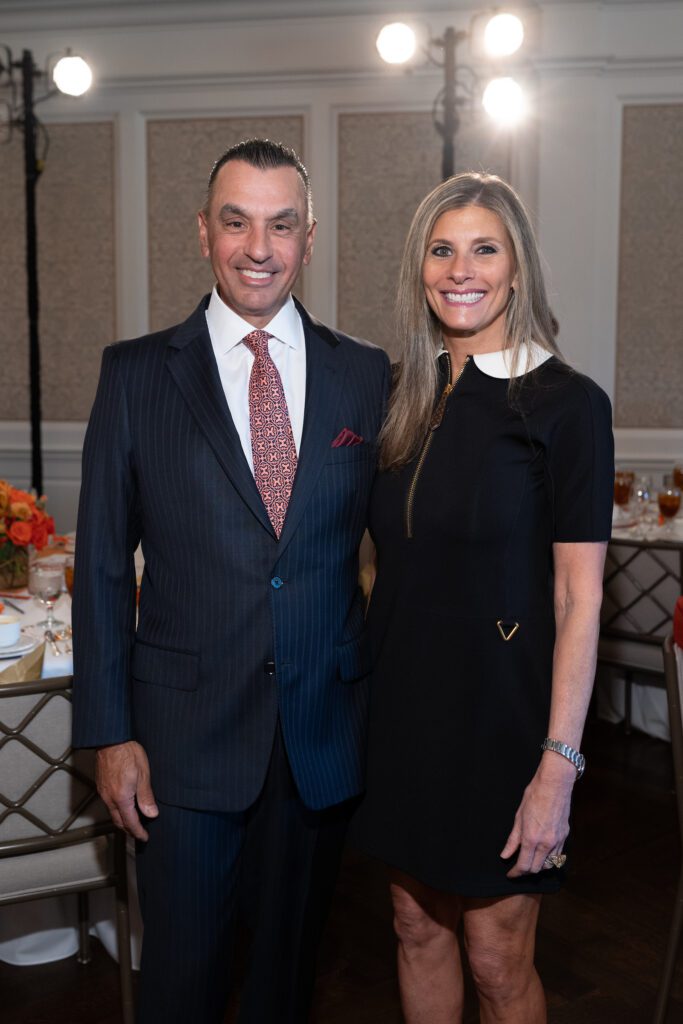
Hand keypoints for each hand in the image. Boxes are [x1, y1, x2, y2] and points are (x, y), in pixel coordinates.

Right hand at [95, 740, 158, 840]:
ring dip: (122, 821)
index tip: (144, 837)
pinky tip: (123, 806)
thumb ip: (146, 797)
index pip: (130, 822)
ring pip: (112, 813)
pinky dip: (117, 810)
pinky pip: (108, 804)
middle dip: (129, 830)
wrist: (111, 739)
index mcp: (121, 798)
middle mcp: (109, 798)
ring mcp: (103, 792)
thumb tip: (151, 814)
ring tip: (133, 822)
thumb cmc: (128, 753)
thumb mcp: (143, 774)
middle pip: (119, 821)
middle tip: (139, 834)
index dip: (138, 832)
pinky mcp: (101, 785)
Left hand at [500, 757, 574, 877]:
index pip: (524, 866)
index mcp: (532, 838)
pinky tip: (542, 852)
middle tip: (518, 868)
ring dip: (539, 866)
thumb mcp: (518, 817)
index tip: (510, 874)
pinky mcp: (565, 836)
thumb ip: (513, 839)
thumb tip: (505, 855)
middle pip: (536, 869)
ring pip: (549, 865)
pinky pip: (558, 855)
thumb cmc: (534, 796)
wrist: (554, 784)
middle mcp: (546, 843)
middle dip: (526, 872)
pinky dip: (549, 858)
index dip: (515, 873)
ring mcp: (558, 841)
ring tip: (530, 860)